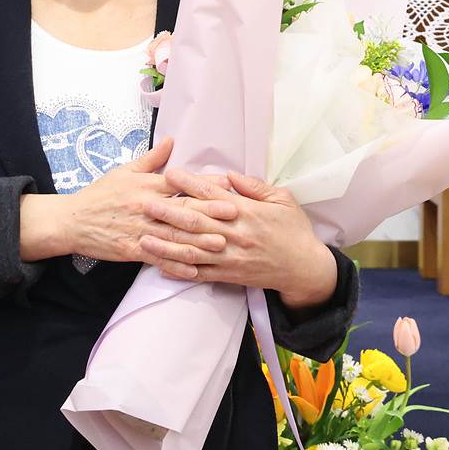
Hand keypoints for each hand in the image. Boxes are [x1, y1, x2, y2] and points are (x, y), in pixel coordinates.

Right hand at [19, 138, 222, 265]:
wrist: (72, 220)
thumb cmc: (100, 194)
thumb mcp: (124, 171)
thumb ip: (152, 159)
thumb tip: (171, 140)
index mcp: (146, 186)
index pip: (180, 183)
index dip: (205, 184)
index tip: (228, 185)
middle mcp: (146, 207)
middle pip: (182, 209)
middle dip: (210, 212)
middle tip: (235, 214)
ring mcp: (140, 229)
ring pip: (174, 235)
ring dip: (199, 241)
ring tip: (221, 244)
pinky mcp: (133, 249)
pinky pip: (159, 257)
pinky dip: (177, 264)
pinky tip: (195, 270)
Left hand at [138, 170, 337, 306]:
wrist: (305, 269)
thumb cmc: (294, 230)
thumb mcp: (282, 200)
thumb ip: (254, 187)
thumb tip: (229, 174)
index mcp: (247, 212)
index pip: (212, 195)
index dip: (188, 184)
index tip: (168, 174)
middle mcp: (235, 234)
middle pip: (196, 221)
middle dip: (168, 212)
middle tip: (144, 203)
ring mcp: (230, 257)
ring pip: (193, 250)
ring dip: (166, 244)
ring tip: (143, 237)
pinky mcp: (230, 275)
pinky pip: (201, 274)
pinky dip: (180, 271)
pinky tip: (160, 267)